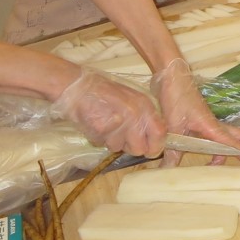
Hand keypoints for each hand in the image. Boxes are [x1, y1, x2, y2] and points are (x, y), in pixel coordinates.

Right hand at [51, 68, 166, 156]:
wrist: (79, 87)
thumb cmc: (107, 94)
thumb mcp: (133, 101)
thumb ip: (145, 118)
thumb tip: (154, 140)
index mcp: (146, 106)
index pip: (160, 133)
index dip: (155, 147)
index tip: (149, 151)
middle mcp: (135, 114)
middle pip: (140, 148)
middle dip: (130, 148)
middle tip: (121, 137)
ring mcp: (118, 122)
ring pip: (119, 148)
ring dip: (112, 142)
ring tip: (106, 126)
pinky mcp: (101, 129)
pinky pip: (102, 144)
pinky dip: (98, 139)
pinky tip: (96, 125)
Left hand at [150, 59, 239, 167]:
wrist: (172, 77)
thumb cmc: (175, 98)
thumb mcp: (172, 125)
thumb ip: (172, 149)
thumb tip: (168, 169)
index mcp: (210, 126)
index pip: (232, 142)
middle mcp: (214, 125)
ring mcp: (209, 123)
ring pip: (230, 137)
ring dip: (236, 150)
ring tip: (238, 164)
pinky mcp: (202, 122)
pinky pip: (217, 137)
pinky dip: (220, 148)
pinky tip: (212, 157)